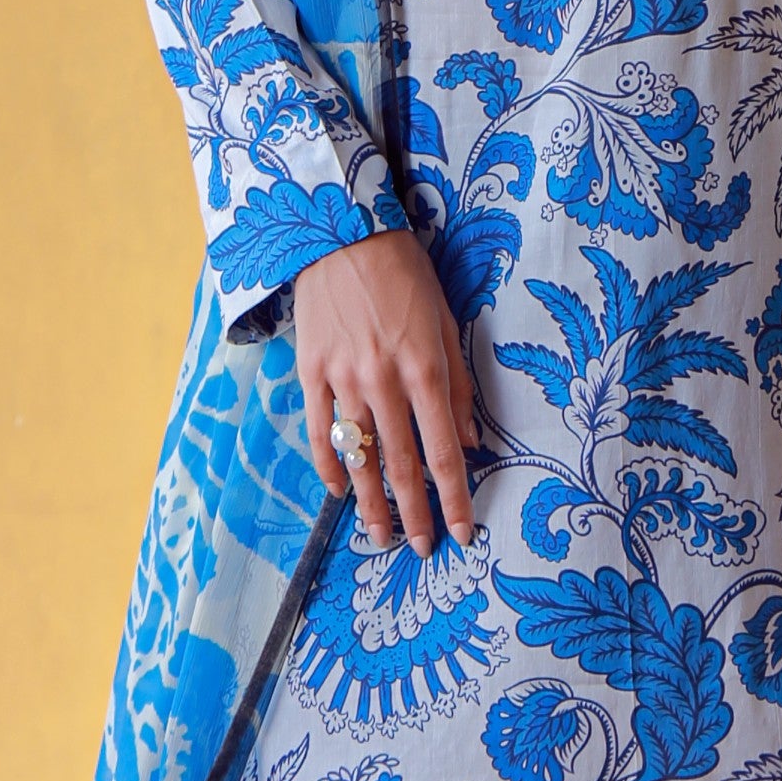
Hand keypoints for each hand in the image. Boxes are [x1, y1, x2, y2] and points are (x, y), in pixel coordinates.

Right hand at [292, 231, 478, 556]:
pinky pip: (320, 432)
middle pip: (402, 465)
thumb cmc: (404, 274)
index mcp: (425, 368)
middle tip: (424, 548)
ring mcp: (342, 379)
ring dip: (371, 503)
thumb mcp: (446, 321)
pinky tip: (341, 491)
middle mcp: (384, 381)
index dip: (455, 499)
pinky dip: (330, 467)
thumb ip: (460, 385)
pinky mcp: (311, 372)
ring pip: (360, 457)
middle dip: (416, 513)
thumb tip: (470, 442)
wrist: (340, 232)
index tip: (464, 532)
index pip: (443, 451)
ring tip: (379, 538)